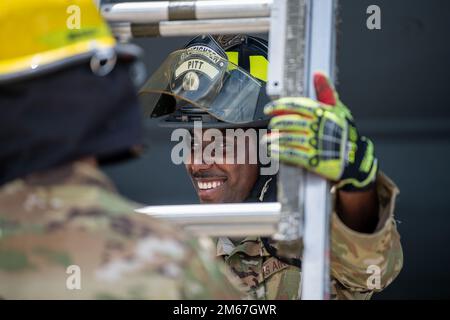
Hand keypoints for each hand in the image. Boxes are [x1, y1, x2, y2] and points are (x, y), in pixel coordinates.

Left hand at [264, 72, 377, 190]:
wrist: (355, 158)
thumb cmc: (345, 133)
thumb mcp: (339, 110)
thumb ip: (326, 92)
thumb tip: (318, 74)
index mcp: (322, 113)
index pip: (296, 105)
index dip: (279, 106)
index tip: (269, 109)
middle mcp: (317, 127)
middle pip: (289, 121)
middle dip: (276, 123)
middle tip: (272, 125)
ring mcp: (314, 144)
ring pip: (287, 138)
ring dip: (274, 138)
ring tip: (267, 139)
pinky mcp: (312, 160)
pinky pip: (291, 154)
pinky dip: (279, 152)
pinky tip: (273, 150)